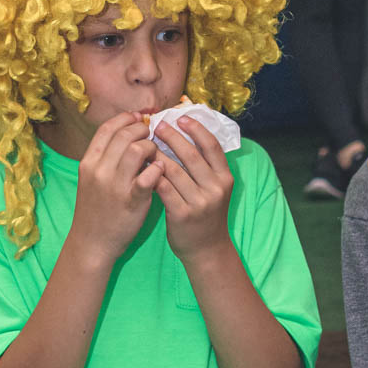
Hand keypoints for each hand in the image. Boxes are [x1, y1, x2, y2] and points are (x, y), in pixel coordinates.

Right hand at [71, 111, 161, 262]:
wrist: (92, 242)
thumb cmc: (96, 209)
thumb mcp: (91, 179)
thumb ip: (105, 158)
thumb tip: (126, 134)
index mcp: (88, 162)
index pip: (107, 129)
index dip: (125, 119)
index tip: (138, 118)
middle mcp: (99, 171)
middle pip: (124, 135)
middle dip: (142, 130)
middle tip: (151, 134)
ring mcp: (115, 186)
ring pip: (137, 150)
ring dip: (151, 147)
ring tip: (155, 154)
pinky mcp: (132, 201)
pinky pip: (148, 176)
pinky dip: (157, 168)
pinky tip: (159, 170)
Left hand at [152, 116, 233, 261]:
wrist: (206, 250)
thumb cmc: (206, 214)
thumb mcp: (214, 189)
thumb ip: (205, 167)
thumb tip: (187, 135)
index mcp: (225, 178)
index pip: (212, 146)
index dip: (196, 129)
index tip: (181, 117)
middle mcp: (215, 188)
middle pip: (190, 154)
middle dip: (171, 136)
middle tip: (156, 125)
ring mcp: (199, 202)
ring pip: (173, 170)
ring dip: (156, 154)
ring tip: (144, 144)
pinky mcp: (182, 214)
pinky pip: (163, 187)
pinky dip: (151, 175)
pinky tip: (142, 167)